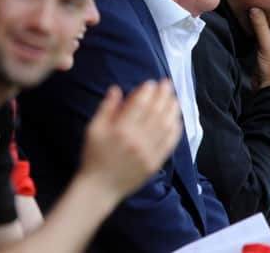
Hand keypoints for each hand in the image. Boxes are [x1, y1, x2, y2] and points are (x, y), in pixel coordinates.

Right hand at [80, 80, 181, 200]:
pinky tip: (176, 119)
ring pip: (166, 126)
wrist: (100, 188)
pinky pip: (170, 143)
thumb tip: (116, 89)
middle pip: (156, 112)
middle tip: (167, 83)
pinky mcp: (155, 163)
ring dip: (172, 109)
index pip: (140, 105)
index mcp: (121, 130)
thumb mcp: (93, 129)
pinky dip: (175, 129)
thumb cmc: (94, 156)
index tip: (151, 83)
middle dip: (163, 95)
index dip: (147, 91)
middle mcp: (137, 140)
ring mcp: (148, 152)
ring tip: (174, 98)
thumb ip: (106, 108)